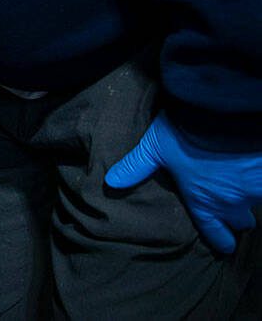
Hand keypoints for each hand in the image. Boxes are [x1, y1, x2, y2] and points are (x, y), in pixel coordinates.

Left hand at [105, 112, 261, 252]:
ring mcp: (255, 188)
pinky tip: (250, 164)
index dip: (220, 240)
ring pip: (256, 199)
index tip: (224, 245)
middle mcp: (233, 201)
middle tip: (233, 214)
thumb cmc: (187, 134)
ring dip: (249, 192)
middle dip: (238, 219)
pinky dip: (258, 174)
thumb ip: (136, 166)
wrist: (225, 113)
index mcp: (204, 201)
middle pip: (242, 222)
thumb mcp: (155, 148)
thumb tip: (112, 181)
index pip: (215, 232)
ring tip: (239, 181)